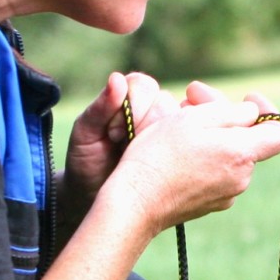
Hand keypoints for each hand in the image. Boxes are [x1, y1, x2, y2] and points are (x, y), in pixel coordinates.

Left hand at [63, 71, 175, 206]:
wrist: (98, 200)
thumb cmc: (87, 163)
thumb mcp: (86, 135)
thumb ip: (100, 108)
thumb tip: (117, 79)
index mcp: (129, 98)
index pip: (143, 86)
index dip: (131, 108)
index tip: (113, 134)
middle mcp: (154, 110)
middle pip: (164, 105)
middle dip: (143, 130)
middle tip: (124, 152)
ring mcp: (172, 132)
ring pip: (181, 125)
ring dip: (158, 146)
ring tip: (138, 164)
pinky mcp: (185, 155)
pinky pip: (193, 146)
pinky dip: (178, 156)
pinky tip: (159, 171)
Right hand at [103, 93, 279, 235]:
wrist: (135, 201)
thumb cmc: (160, 155)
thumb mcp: (194, 119)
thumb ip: (231, 112)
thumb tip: (251, 113)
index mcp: (242, 154)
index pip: (279, 133)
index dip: (267, 110)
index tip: (246, 97)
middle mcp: (241, 178)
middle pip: (246, 139)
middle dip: (224, 114)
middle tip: (190, 95)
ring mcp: (226, 194)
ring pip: (228, 154)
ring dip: (210, 133)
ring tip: (178, 120)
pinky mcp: (209, 204)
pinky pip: (215, 172)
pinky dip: (203, 156)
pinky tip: (177, 148)